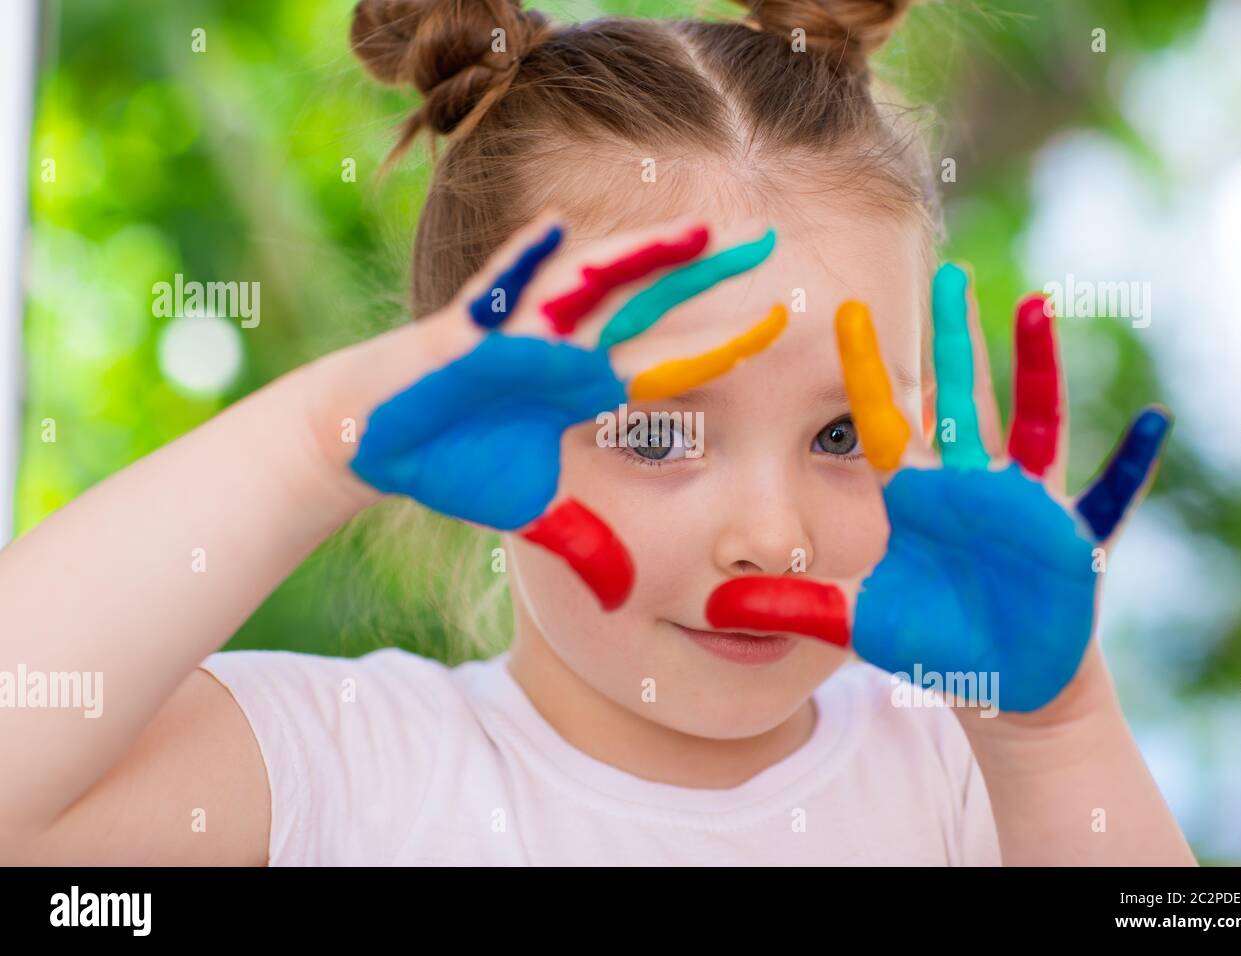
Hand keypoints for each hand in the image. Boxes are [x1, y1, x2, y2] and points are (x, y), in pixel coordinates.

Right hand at [347, 214, 787, 609]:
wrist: (377, 446)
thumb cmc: (456, 465)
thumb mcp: (534, 512)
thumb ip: (582, 544)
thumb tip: (618, 601)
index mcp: (585, 385)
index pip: (667, 358)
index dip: (722, 341)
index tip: (783, 323)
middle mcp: (561, 348)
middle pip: (642, 301)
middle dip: (698, 271)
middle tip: (762, 238)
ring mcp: (515, 333)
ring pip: (585, 285)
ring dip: (635, 256)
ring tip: (691, 232)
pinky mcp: (462, 335)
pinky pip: (493, 292)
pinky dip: (520, 264)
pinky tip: (552, 230)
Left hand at [703, 263, 1170, 712]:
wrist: (998, 677)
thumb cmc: (932, 643)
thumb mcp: (857, 622)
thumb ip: (795, 607)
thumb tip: (716, 606)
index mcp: (913, 497)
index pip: (882, 421)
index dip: (866, 370)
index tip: (845, 313)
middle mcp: (966, 484)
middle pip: (956, 397)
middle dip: (951, 337)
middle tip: (945, 273)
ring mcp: (1019, 500)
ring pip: (1026, 417)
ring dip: (1032, 363)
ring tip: (1032, 304)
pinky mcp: (1065, 531)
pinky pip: (1107, 491)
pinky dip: (1131, 462)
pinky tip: (1154, 422)